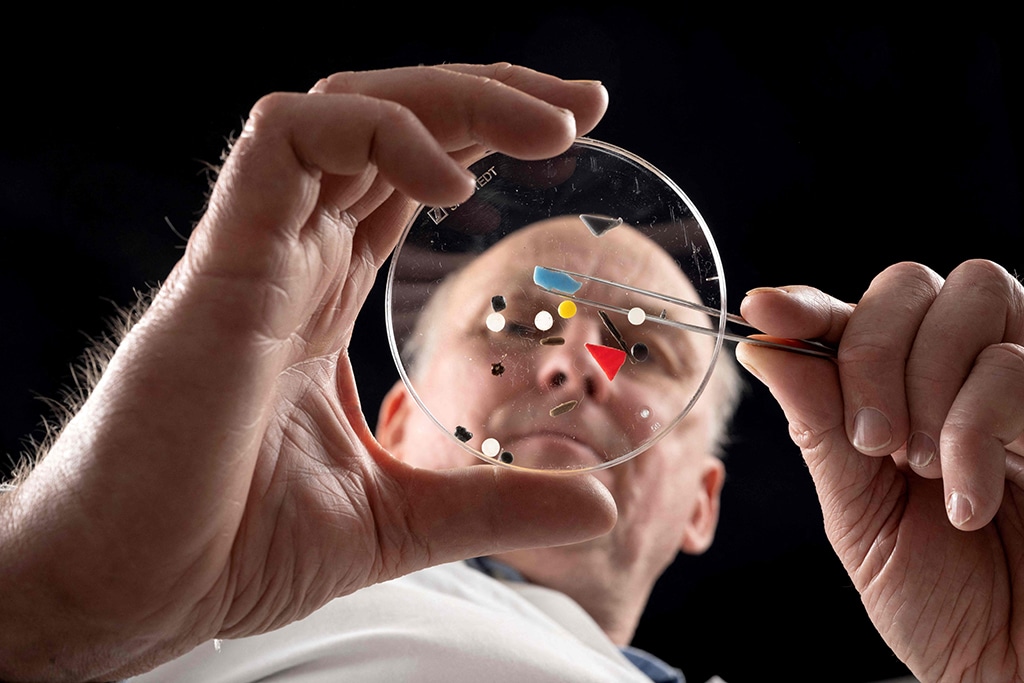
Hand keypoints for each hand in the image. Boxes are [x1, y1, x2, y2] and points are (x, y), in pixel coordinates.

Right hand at [0, 64, 615, 681]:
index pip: (408, 178)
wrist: (135, 590)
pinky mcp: (225, 262)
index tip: (574, 131)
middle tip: (584, 102)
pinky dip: (374, 133)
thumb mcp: (399, 517)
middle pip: (392, 124)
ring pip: (347, 108)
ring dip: (451, 98)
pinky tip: (450, 184)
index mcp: (324, 296)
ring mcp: (258, 251)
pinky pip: (286, 142)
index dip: (484, 139)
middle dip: (491, 96)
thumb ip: (494, 504)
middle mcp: (294, 257)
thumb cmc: (235, 548)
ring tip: (547, 126)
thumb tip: (599, 507)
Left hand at [736, 259, 1023, 681]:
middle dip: (872, 353)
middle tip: (871, 441)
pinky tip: (967, 499)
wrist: (1006, 660)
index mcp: (897, 391)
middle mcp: (960, 369)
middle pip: (909, 284)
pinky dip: (974, 433)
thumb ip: (820, 428)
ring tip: (922, 469)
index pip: (850, 314)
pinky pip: (1014, 367)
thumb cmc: (937, 595)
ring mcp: (1020, 379)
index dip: (804, 304)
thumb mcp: (859, 513)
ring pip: (974, 296)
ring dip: (927, 385)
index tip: (764, 312)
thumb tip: (763, 348)